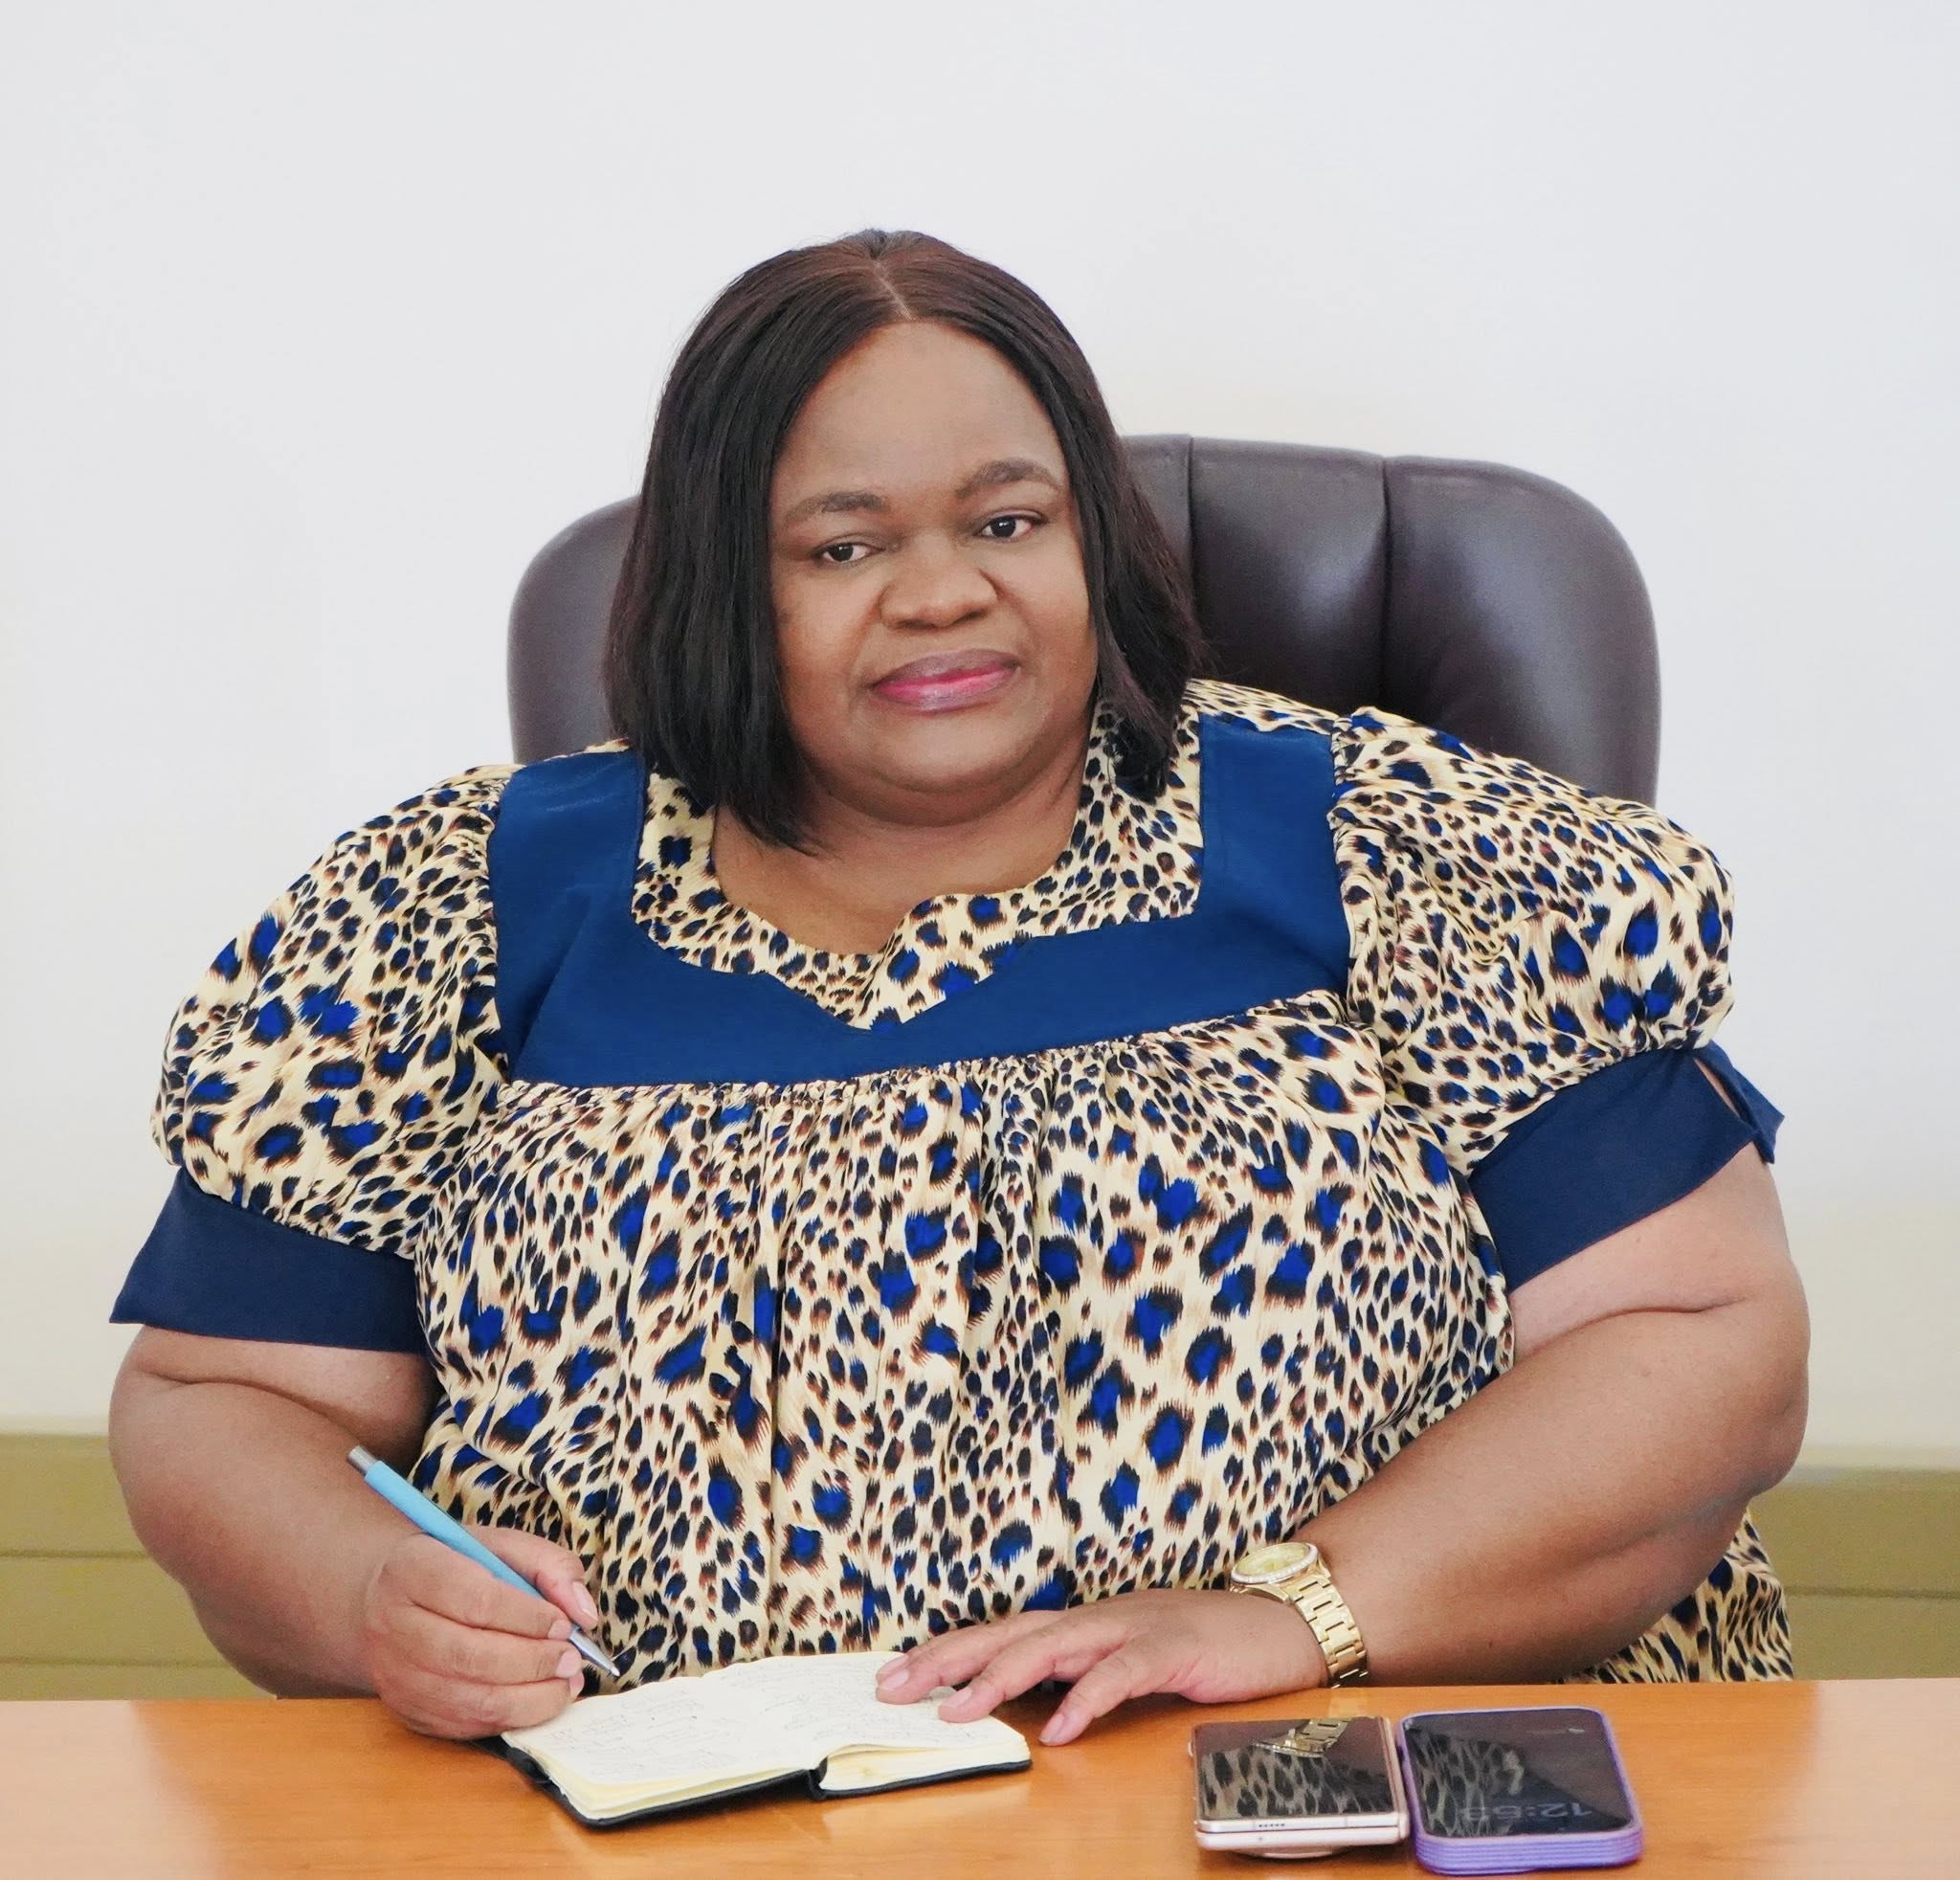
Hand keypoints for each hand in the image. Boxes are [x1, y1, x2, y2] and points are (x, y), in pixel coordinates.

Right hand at [358, 1525, 599, 1738]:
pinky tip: (539, 1700)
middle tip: (572, 1659)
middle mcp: (393, 1625)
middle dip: (534, 1662)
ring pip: (470, 1699)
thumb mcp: (502, 1546)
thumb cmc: (457, 1566)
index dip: (528, 1617)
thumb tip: (584, 1614)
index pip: (476, 1600)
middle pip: (471, 1656)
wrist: (390, 1599)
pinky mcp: (406, 1711)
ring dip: (530, 1698)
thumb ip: (550, 1566)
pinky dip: (511, 1718)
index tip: (564, 1625)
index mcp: (414, 1569)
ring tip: (566, 1683)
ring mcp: (394, 1675)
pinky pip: (464, 1725)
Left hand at [874, 1589, 1326, 1745]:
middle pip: (1011, 1633)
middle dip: (950, 1660)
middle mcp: (1100, 1617)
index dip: (949, 1651)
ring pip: (1054, 1647)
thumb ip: (1086, 1674)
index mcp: (1087, 1621)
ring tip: (958, 1710)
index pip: (1003, 1632)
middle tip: (896, 1687)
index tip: (895, 1674)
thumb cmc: (1207, 1645)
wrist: (1283, 1623)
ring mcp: (1135, 1627)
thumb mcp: (1133, 1659)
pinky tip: (1063, 1731)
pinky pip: (1123, 1674)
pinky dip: (1089, 1699)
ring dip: (1001, 1678)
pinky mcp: (1174, 1648)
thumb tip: (1032, 1704)